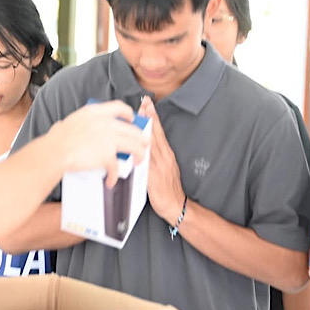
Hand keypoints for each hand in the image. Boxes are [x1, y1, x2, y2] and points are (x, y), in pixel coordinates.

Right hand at [49, 100, 149, 186]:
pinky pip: (116, 167)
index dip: (129, 114)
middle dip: (142, 138)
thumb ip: (80, 122)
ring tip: (138, 161)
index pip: (120, 107)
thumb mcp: (71, 121)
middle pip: (133, 130)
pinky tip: (111, 181)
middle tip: (144, 144)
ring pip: (134, 146)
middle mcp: (107, 122)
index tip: (132, 120)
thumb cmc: (58, 139)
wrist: (56, 151)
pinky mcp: (108, 154)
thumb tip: (71, 126)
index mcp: (96, 112)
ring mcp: (109, 138)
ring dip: (138, 155)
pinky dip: (114, 176)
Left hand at [137, 97, 185, 220]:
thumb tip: (142, 145)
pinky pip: (145, 162)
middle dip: (148, 118)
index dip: (153, 117)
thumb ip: (154, 157)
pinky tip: (133, 144)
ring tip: (138, 118)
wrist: (176, 205)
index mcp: (167, 154)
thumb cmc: (168, 188)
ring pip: (151, 144)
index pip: (159, 132)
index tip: (147, 104)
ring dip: (143, 130)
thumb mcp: (165, 168)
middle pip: (154, 134)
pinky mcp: (153, 177)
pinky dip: (140, 152)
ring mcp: (159, 167)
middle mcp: (164, 158)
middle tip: (142, 103)